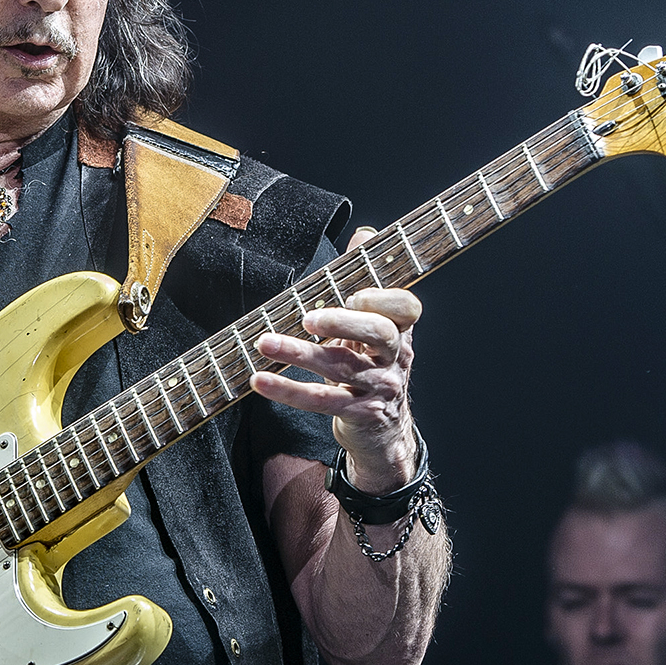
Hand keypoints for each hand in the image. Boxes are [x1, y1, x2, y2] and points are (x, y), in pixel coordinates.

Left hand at [252, 226, 421, 494]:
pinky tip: (260, 380)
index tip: (353, 292)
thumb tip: (364, 233)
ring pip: (340, 367)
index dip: (382, 298)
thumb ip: (367, 278)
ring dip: (298, 353)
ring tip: (264, 342)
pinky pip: (322, 401)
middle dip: (342, 323)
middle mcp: (396, 358)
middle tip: (307, 317)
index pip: (406, 308)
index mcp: (400, 329)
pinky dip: (288, 390)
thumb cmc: (371, 364)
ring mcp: (379, 388)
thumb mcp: (374, 324)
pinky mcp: (359, 415)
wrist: (383, 430)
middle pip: (377, 335)